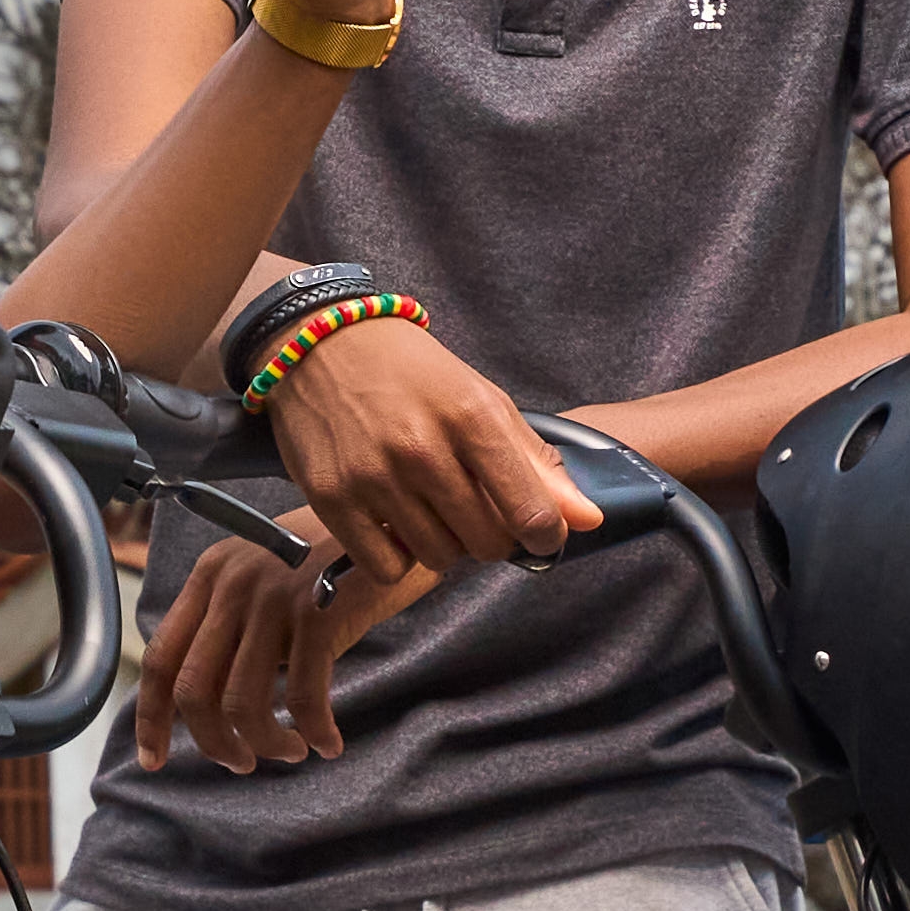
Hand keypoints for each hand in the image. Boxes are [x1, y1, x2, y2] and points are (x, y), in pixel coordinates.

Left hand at [132, 514, 440, 770]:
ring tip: (291, 751)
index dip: (151, 717)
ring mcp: (274, 597)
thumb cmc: (339, 553)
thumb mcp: (268, 571)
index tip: (154, 759)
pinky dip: (315, 731)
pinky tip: (328, 742)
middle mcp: (233, 583)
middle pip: (194, 690)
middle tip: (240, 762)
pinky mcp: (318, 614)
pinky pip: (303, 698)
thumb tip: (213, 692)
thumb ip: (236, 619)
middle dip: (212, 743)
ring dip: (265, 744)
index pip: (162, 655)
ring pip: (243, 704)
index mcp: (212, 573)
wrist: (398, 515)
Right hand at [261, 313, 586, 582]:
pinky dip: (397, 555)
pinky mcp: (332, 499)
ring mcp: (373, 476)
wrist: (321, 343)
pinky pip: (386, 567)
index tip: (540, 533)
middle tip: (472, 507)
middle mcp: (421, 449)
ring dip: (443, 544)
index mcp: (471, 416)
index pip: (530, 511)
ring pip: (438, 559)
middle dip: (490, 536)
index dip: (545, 535)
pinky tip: (395, 522)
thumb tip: (588, 520)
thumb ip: (536, 462)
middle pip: (486, 544)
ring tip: (429, 507)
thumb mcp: (482, 400)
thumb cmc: (411, 373)